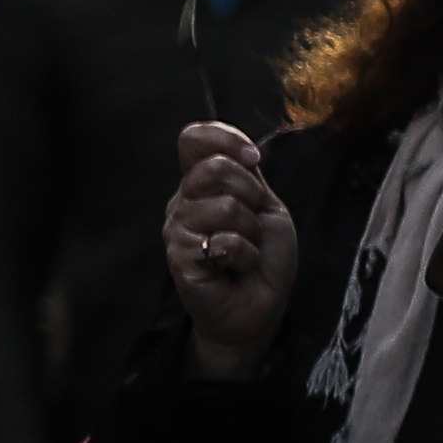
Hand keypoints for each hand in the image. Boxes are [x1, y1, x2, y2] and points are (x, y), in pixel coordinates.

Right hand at [164, 121, 299, 378]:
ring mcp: (176, 229)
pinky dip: (246, 256)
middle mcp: (182, 201)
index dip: (224, 138)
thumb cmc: (262, 256)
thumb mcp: (265, 206)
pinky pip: (225, 241)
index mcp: (200, 184)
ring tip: (244, 250)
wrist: (259, 304)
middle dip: (252, 196)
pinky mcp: (179, 257)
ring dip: (251, 232)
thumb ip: (249, 175)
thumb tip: (244, 149)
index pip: (193, 139)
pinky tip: (236, 268)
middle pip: (216, 168)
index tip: (253, 159)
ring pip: (226, 206)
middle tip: (253, 226)